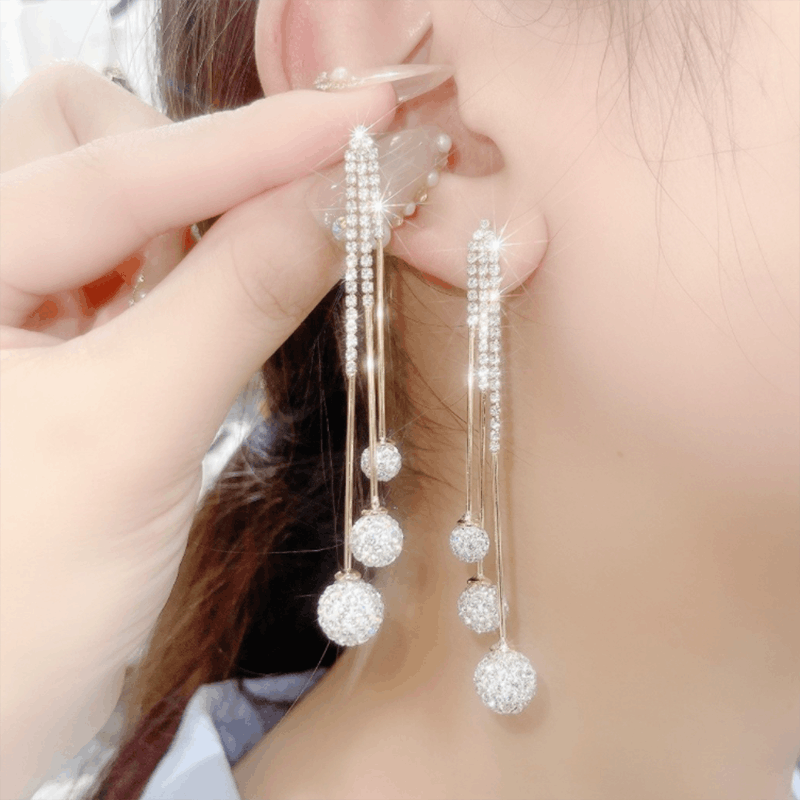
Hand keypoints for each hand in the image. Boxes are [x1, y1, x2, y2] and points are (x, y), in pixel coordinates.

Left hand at [0, 62, 391, 796]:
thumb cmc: (17, 601)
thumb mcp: (135, 436)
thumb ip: (238, 300)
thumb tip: (345, 200)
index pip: (110, 168)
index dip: (253, 142)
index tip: (365, 122)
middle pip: (84, 139)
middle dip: (190, 171)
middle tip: (267, 239)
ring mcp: (2, 300)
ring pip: (110, 197)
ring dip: (192, 224)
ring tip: (212, 310)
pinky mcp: (41, 339)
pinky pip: (124, 261)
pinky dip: (186, 268)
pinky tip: (203, 320)